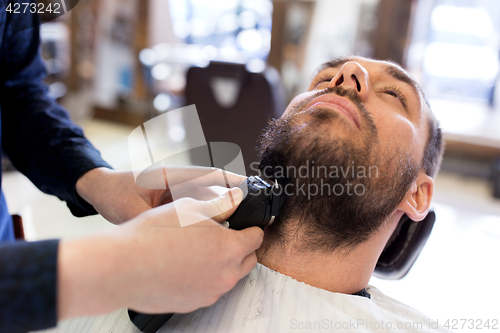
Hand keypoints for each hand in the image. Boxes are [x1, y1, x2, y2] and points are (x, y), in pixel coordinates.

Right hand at [58, 188, 263, 317]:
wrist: (122, 267)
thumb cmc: (152, 236)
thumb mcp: (190, 208)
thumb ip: (220, 205)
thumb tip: (235, 199)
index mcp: (230, 248)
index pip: (256, 237)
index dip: (251, 227)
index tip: (245, 225)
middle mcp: (225, 274)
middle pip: (248, 260)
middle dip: (240, 247)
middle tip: (222, 235)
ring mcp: (210, 292)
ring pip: (228, 276)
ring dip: (223, 263)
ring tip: (198, 249)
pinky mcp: (194, 303)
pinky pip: (209, 288)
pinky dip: (204, 277)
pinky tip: (185, 265)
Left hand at [75, 166, 246, 223]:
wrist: (99, 191)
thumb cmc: (111, 193)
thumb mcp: (129, 209)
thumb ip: (152, 221)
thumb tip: (181, 233)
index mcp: (169, 175)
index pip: (205, 175)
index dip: (229, 180)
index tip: (248, 186)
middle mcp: (176, 181)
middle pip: (210, 189)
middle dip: (229, 199)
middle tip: (248, 213)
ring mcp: (176, 191)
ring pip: (204, 201)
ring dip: (218, 211)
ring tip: (234, 226)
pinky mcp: (173, 202)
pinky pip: (194, 210)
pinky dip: (204, 219)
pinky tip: (212, 233)